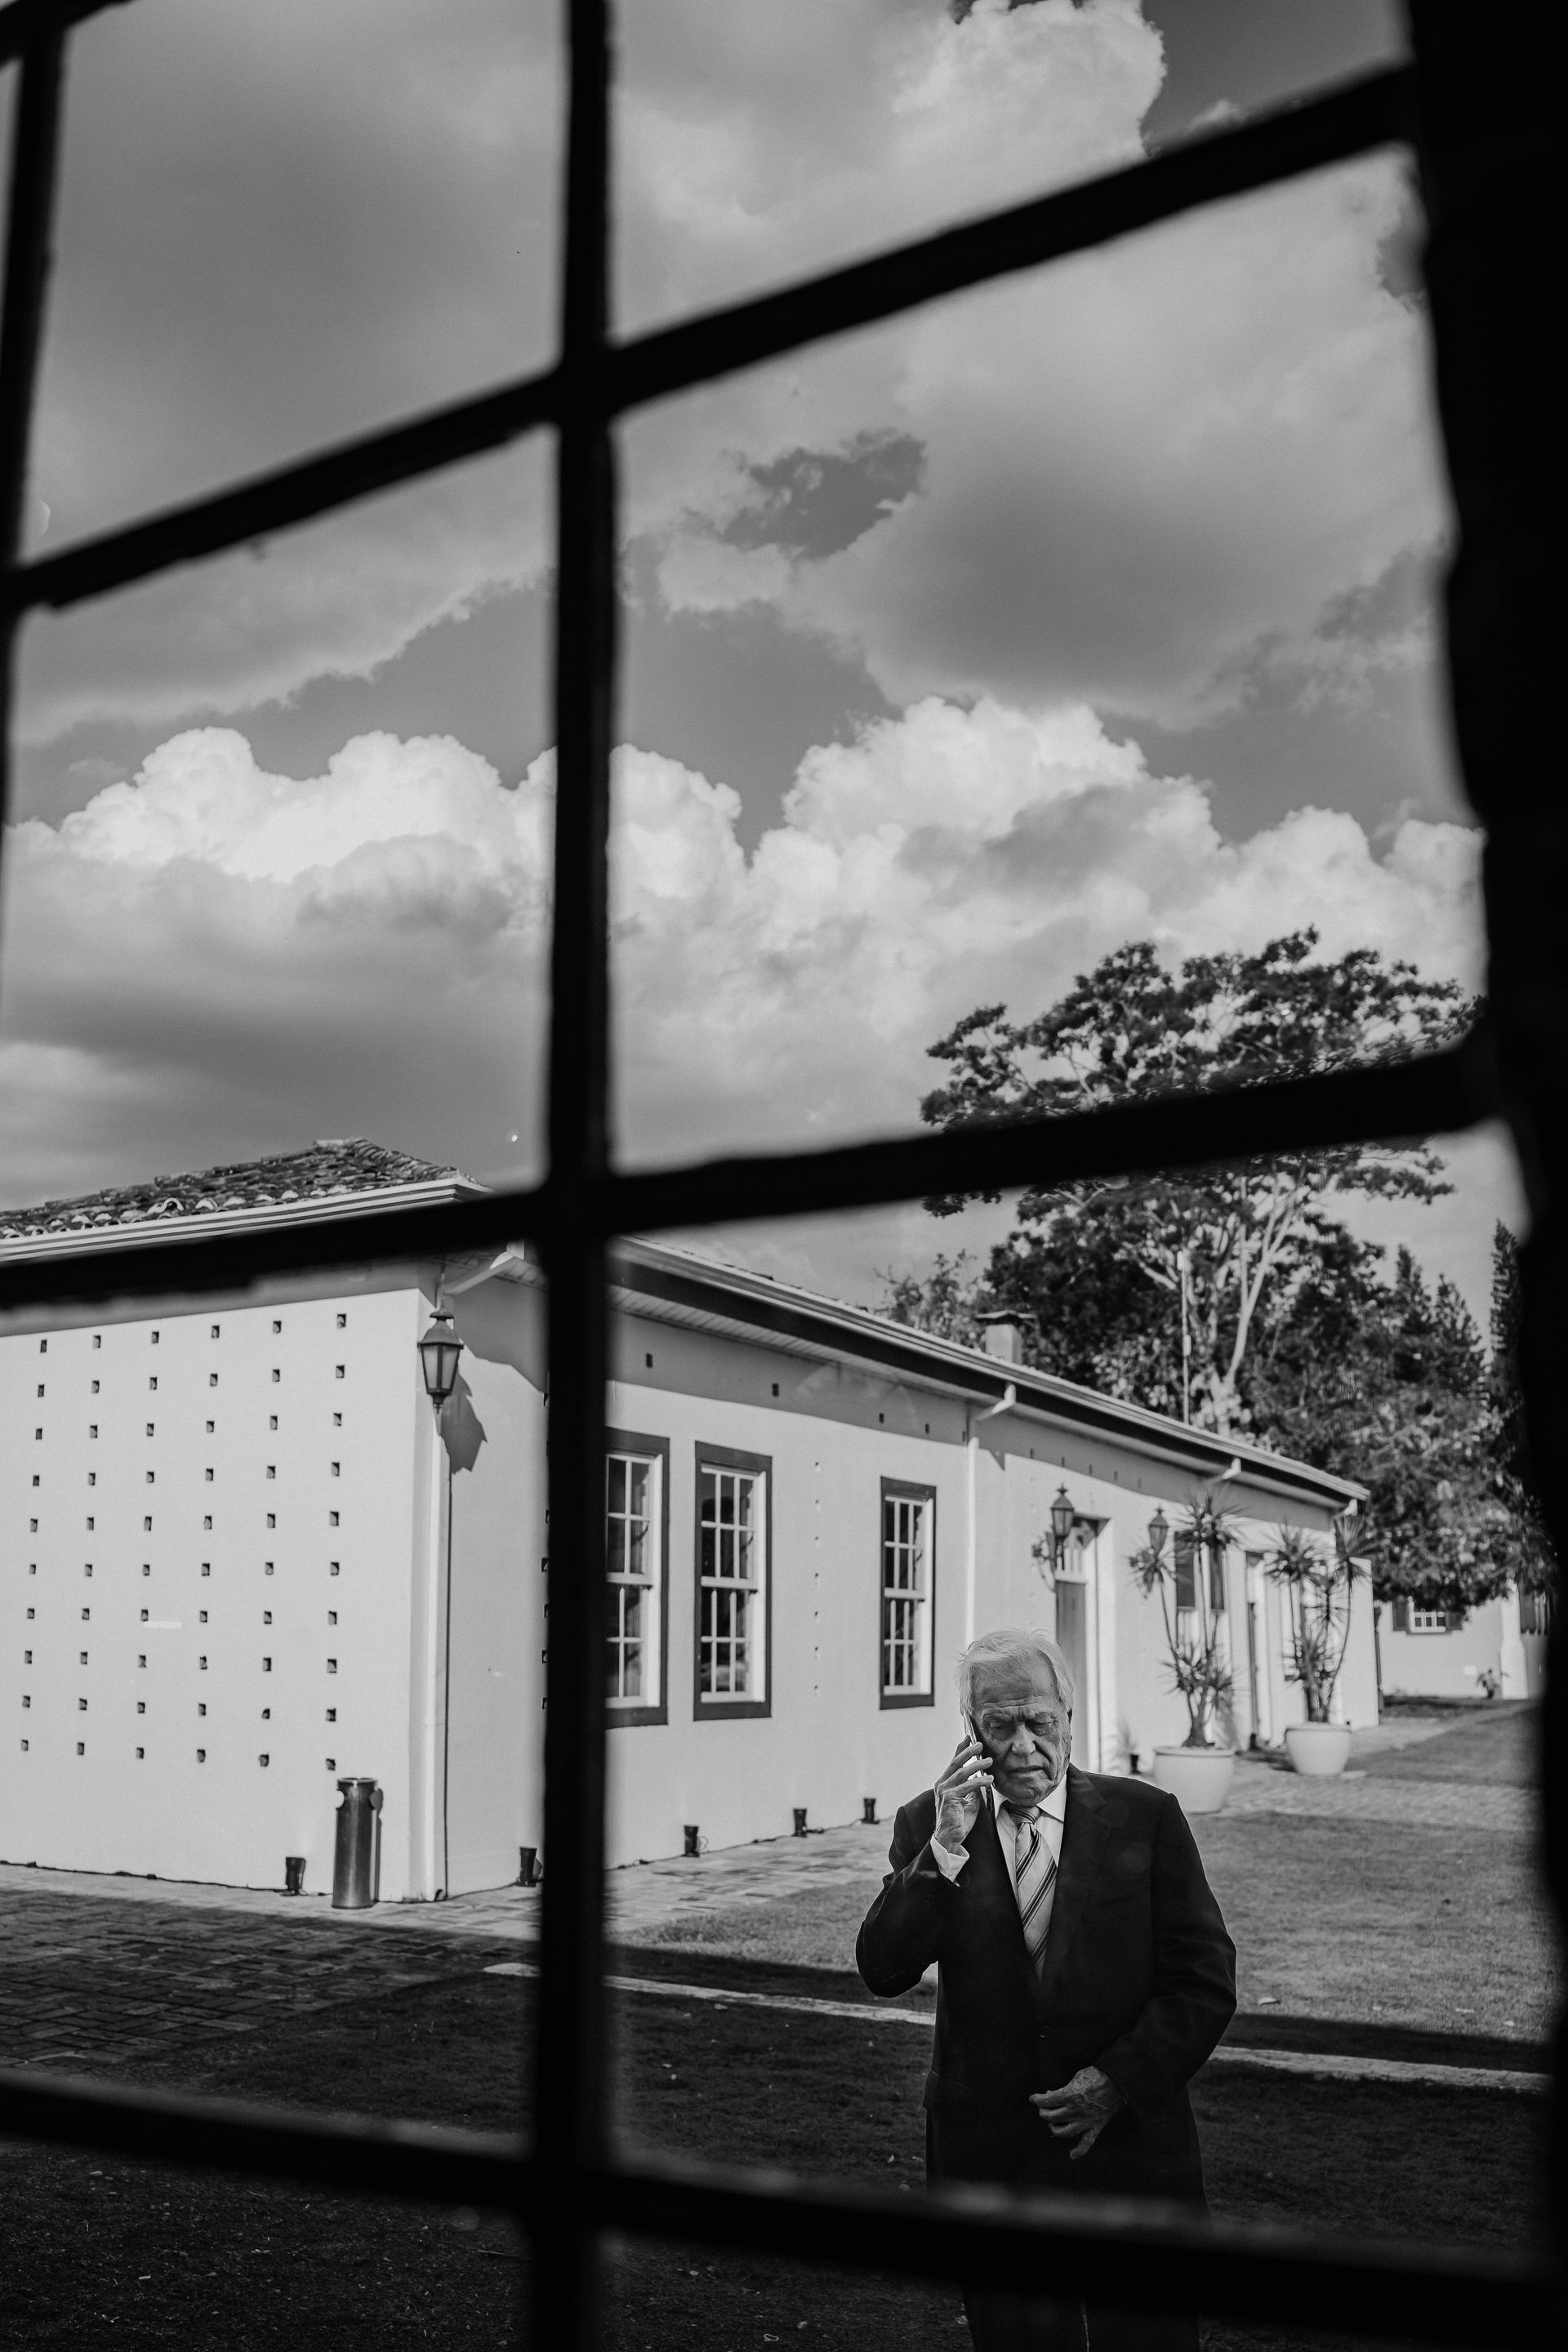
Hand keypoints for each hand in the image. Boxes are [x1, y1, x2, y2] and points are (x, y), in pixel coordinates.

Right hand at [934, 1735, 992, 1855]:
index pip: (953, 1762)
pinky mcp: (949, 1798)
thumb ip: (973, 1790)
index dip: (961, 1749)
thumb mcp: (969, 1802)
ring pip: (962, 1772)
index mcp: (945, 1783)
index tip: (969, 1737)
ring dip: (977, 1765)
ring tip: (989, 1760)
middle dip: (968, 1751)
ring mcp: (944, 1791)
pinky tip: (989, 1779)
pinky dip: (979, 1781)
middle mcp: (942, 1784)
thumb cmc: (959, 1822)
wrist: (949, 1838)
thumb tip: (981, 1779)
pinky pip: (967, 1786)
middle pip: (956, 1763)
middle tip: (980, 1744)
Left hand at [1031, 2065, 1125, 2160]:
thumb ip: (1064, 2088)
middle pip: (1053, 2117)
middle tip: (1042, 2108)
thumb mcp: (1077, 2076)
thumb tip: (1052, 2094)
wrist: (1119, 2081)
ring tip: (1051, 2124)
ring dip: (1054, 2129)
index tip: (1033, 2098)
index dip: (1038, 2099)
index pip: (1048, 2101)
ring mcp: (1086, 2121)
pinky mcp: (1097, 2127)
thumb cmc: (1097, 2074)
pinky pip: (1087, 2143)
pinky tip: (1072, 2155)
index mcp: (1070, 2095)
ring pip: (1065, 2132)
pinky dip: (1079, 2151)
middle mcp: (1076, 2111)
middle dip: (1044, 2112)